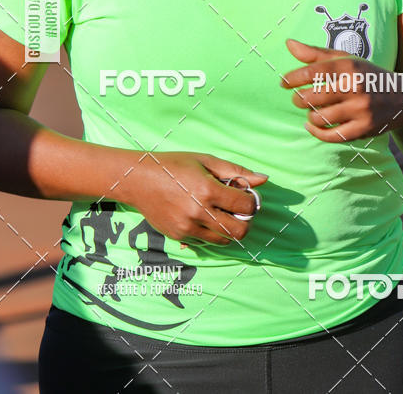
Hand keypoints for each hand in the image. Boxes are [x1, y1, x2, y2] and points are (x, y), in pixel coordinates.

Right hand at [120, 151, 267, 246]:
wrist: (138, 180)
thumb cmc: (173, 165)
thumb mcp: (205, 161)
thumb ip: (235, 172)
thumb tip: (263, 179)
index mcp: (207, 190)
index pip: (245, 205)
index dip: (251, 201)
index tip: (246, 196)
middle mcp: (198, 212)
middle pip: (239, 231)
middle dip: (245, 221)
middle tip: (239, 211)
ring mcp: (188, 227)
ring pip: (224, 240)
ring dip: (229, 229)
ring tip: (220, 213)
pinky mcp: (179, 236)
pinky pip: (206, 242)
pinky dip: (211, 233)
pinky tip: (204, 217)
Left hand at [281, 39, 402, 142]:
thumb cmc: (366, 76)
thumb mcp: (346, 59)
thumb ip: (315, 53)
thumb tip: (288, 44)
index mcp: (349, 66)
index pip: (312, 72)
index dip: (292, 78)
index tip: (283, 82)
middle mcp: (355, 87)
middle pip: (311, 98)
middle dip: (299, 99)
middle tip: (299, 98)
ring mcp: (361, 109)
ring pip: (319, 118)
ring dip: (310, 116)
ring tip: (312, 111)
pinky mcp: (364, 129)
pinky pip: (331, 136)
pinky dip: (317, 132)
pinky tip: (313, 126)